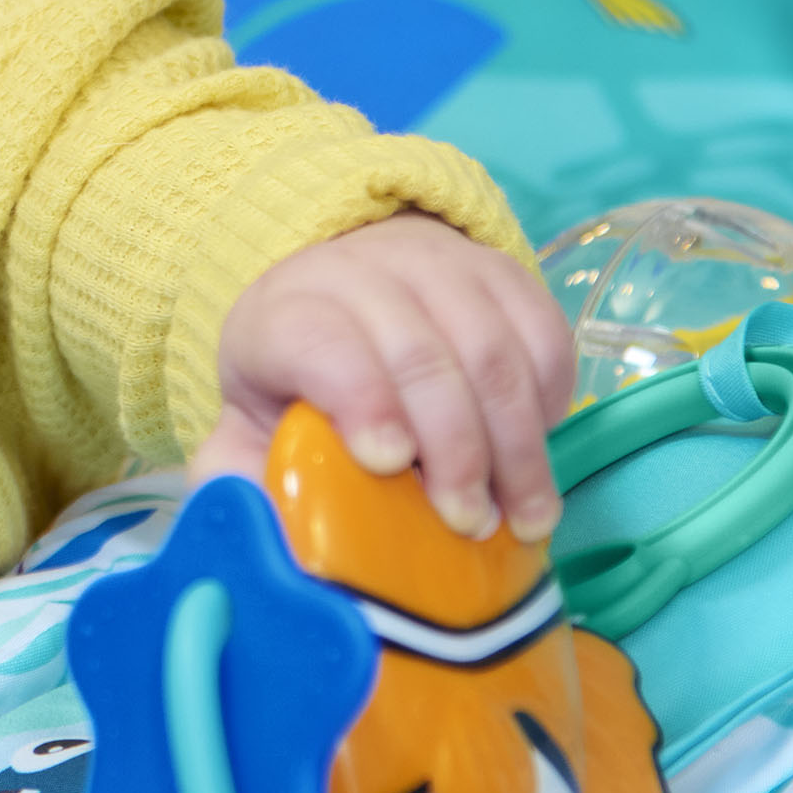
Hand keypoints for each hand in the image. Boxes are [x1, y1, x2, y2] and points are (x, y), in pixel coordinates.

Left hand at [194, 211, 571, 541]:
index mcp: (284, 317)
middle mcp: (360, 274)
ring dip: (516, 445)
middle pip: (420, 356)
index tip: (388, 464)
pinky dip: (550, 405)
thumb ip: (243, 474)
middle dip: (453, 449)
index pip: (324, 344)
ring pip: (493, 351)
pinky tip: (535, 455)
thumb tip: (254, 526)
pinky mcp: (503, 273)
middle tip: (469, 523)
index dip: (361, 400)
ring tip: (523, 518)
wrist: (346, 291)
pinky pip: (544, 337)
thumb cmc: (299, 379)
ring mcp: (438, 265)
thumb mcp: (250, 423)